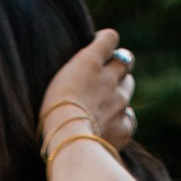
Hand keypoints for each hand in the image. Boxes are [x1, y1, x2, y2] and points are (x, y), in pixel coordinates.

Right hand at [42, 28, 137, 156]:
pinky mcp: (124, 126)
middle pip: (126, 62)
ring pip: (127, 88)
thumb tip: (90, 69)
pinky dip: (119, 121)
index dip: (106, 43)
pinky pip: (128, 119)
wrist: (67, 142)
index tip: (100, 50)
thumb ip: (79, 72)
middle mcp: (110, 78)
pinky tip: (105, 129)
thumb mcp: (58, 82)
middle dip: (117, 67)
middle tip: (105, 78)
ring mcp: (120, 102)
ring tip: (101, 106)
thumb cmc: (52, 113)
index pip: (110, 38)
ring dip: (118, 92)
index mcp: (90, 61)